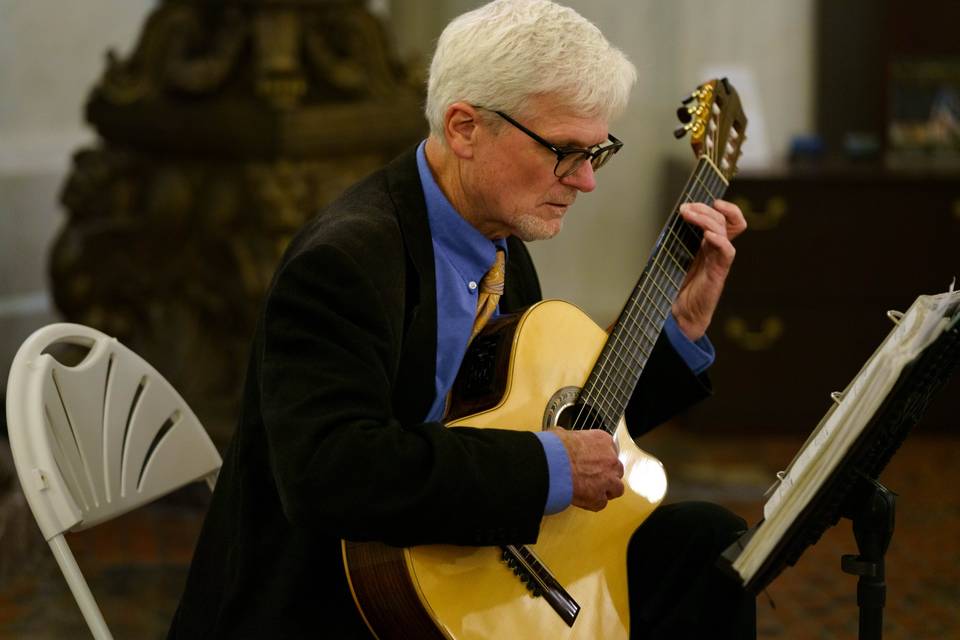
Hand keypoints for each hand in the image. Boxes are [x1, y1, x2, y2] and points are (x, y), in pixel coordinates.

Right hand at [548, 427, 623, 510]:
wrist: (552, 465)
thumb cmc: (556, 449)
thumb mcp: (564, 434)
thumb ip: (571, 438)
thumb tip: (562, 439)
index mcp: (603, 441)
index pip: (610, 449)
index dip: (600, 457)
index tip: (593, 460)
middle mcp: (610, 460)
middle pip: (616, 469)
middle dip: (606, 474)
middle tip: (593, 476)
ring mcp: (608, 480)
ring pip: (616, 488)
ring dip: (606, 490)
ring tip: (593, 490)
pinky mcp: (599, 497)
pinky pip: (601, 503)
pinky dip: (593, 503)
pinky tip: (584, 500)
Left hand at [672, 199, 746, 339]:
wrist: (680, 314)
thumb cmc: (676, 286)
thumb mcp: (675, 256)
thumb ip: (677, 239)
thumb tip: (671, 219)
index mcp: (708, 243)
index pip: (727, 219)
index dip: (723, 207)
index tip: (704, 202)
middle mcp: (716, 249)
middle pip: (724, 219)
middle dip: (705, 209)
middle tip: (685, 209)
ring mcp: (719, 259)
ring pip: (725, 230)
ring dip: (706, 219)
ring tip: (689, 215)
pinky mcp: (719, 272)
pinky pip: (727, 252)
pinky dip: (719, 240)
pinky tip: (707, 236)